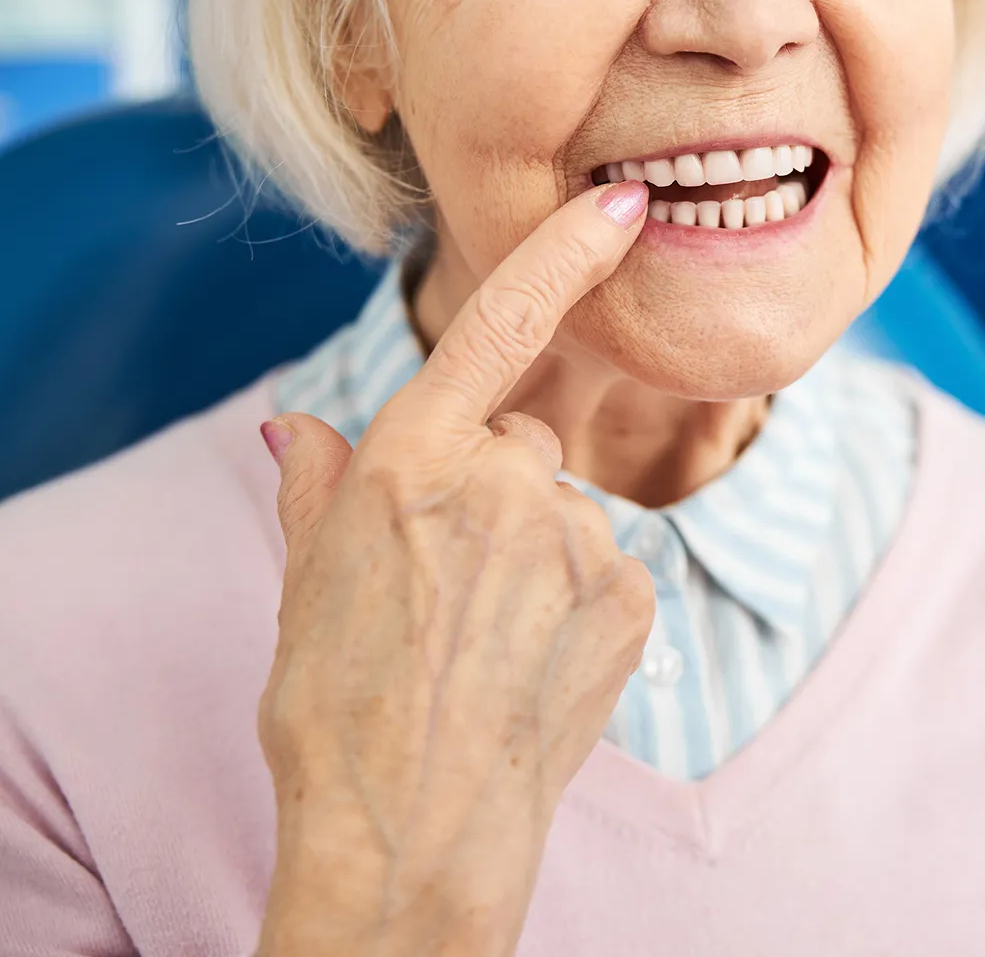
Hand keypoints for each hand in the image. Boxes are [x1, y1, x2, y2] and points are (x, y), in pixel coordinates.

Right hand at [253, 182, 656, 956]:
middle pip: (520, 445)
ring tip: (484, 642)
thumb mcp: (305, 584)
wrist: (410, 830)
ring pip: (563, 515)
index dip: (564, 255)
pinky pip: (607, 570)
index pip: (499, 328)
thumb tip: (301, 426)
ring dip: (535, 556)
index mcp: (411, 463)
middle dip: (492, 493)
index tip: (620, 207)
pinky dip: (579, 603)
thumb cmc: (335, 707)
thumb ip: (318, 486)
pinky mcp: (629, 595)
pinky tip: (533, 662)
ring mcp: (574, 538)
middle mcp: (502, 482)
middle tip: (446, 588)